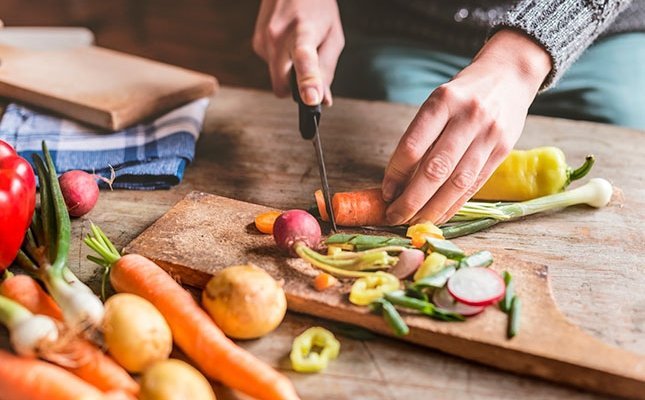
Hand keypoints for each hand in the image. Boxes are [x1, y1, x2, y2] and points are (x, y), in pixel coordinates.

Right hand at [252, 0, 343, 105]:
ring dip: (289, 71)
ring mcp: (263, 40)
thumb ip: (327, 69)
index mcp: (303, 31)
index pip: (304, 59)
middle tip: (310, 74)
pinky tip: (287, 42)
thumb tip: (323, 100)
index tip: (311, 99)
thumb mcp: (333, 36)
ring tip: (299, 46)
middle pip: (282, 85)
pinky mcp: (256, 43)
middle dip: (294, 88)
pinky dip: (282, 62)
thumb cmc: (316, 7)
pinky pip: (271, 67)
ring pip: (276, 78)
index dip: (308, 81)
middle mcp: (278, 36)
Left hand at [382, 30, 551, 224]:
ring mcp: (489, 134)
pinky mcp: (504, 150)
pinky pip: (474, 185)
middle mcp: (468, 117)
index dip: (396, 174)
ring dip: (432, 209)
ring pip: (457, 183)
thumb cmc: (463, 93)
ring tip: (414, 222)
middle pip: (435, 169)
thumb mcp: (438, 102)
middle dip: (411, 200)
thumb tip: (398, 182)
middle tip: (394, 216)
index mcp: (443, 101)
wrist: (509, 75)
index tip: (385, 192)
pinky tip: (438, 216)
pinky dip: (454, 205)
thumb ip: (422, 136)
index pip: (413, 146)